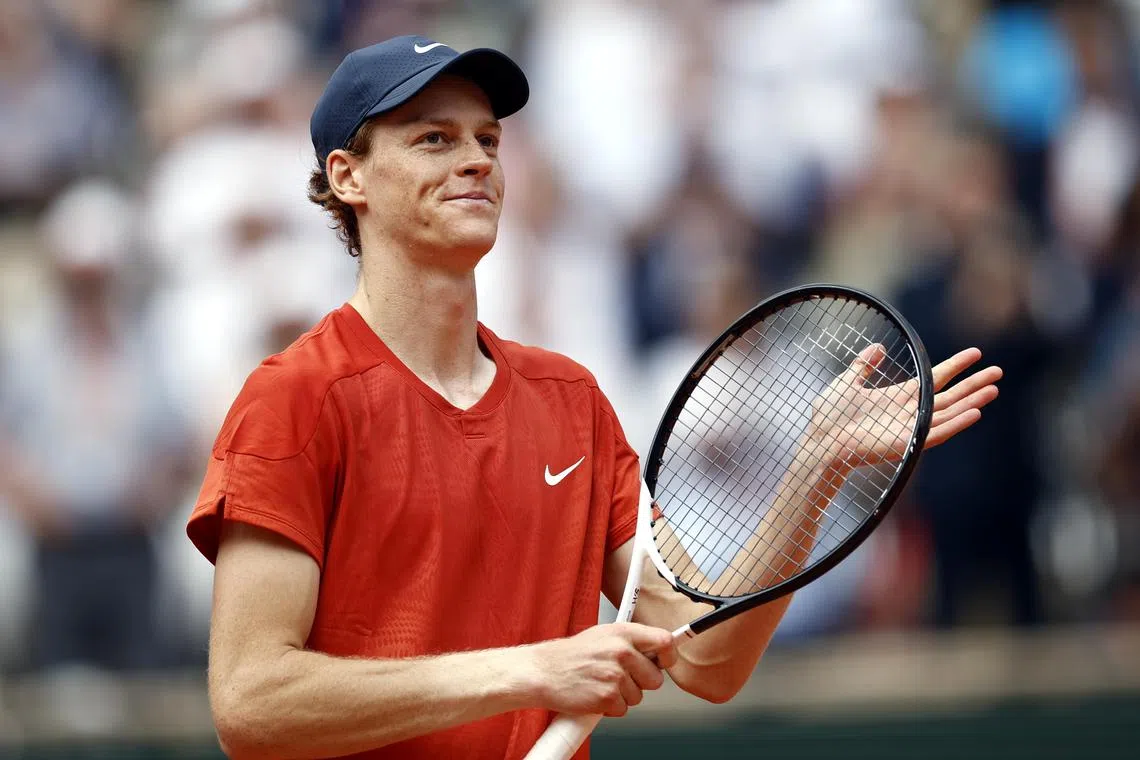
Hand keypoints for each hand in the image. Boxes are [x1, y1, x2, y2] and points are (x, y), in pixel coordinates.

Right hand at [527, 623, 677, 716]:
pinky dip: (610, 707)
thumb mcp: (602, 635)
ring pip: (639, 696)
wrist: (543, 672)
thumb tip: (657, 650)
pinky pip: (623, 709)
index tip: (665, 661)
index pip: (664, 641)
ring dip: (623, 695)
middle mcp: (621, 652)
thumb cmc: (571, 655)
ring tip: (602, 683)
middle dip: (641, 682)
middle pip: (655, 678)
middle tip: (620, 676)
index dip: (669, 655)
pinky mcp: (607, 697)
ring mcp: (614, 675)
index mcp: (622, 633)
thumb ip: (631, 641)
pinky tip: (595, 694)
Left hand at [808, 345, 1001, 468]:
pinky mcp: (909, 443)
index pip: (935, 378)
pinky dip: (957, 423)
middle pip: (950, 396)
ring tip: (994, 389)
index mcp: (899, 397)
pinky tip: (975, 412)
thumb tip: (879, 347)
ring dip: (972, 401)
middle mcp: (910, 412)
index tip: (976, 353)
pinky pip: (939, 432)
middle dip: (974, 383)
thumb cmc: (830, 417)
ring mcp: (912, 428)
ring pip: (950, 413)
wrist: (822, 441)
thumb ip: (863, 365)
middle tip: (998, 371)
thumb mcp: (847, 382)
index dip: (955, 366)